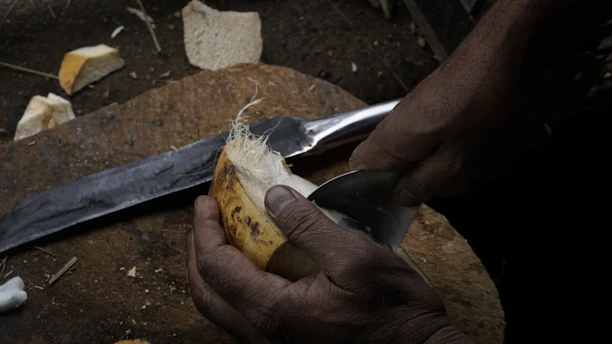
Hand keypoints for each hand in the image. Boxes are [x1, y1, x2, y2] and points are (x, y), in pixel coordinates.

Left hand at [186, 186, 471, 343]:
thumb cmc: (394, 311)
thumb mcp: (356, 258)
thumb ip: (309, 227)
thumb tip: (272, 196)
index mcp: (274, 311)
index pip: (217, 266)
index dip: (205, 229)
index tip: (207, 200)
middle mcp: (263, 333)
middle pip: (205, 292)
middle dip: (197, 250)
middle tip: (207, 217)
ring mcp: (273, 343)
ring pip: (220, 308)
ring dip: (210, 270)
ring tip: (221, 236)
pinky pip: (241, 316)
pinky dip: (232, 286)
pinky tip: (251, 265)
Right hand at [349, 0, 602, 206]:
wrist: (513, 49)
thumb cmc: (485, 109)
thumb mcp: (458, 163)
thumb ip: (424, 184)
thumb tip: (402, 197)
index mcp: (392, 140)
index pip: (362, 169)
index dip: (385, 189)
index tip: (417, 193)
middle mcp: (399, 122)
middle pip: (402, 164)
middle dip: (432, 176)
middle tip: (464, 173)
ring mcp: (422, 109)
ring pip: (432, 151)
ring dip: (463, 159)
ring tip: (492, 151)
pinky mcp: (444, 101)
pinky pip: (455, 133)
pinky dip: (480, 138)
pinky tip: (509, 133)